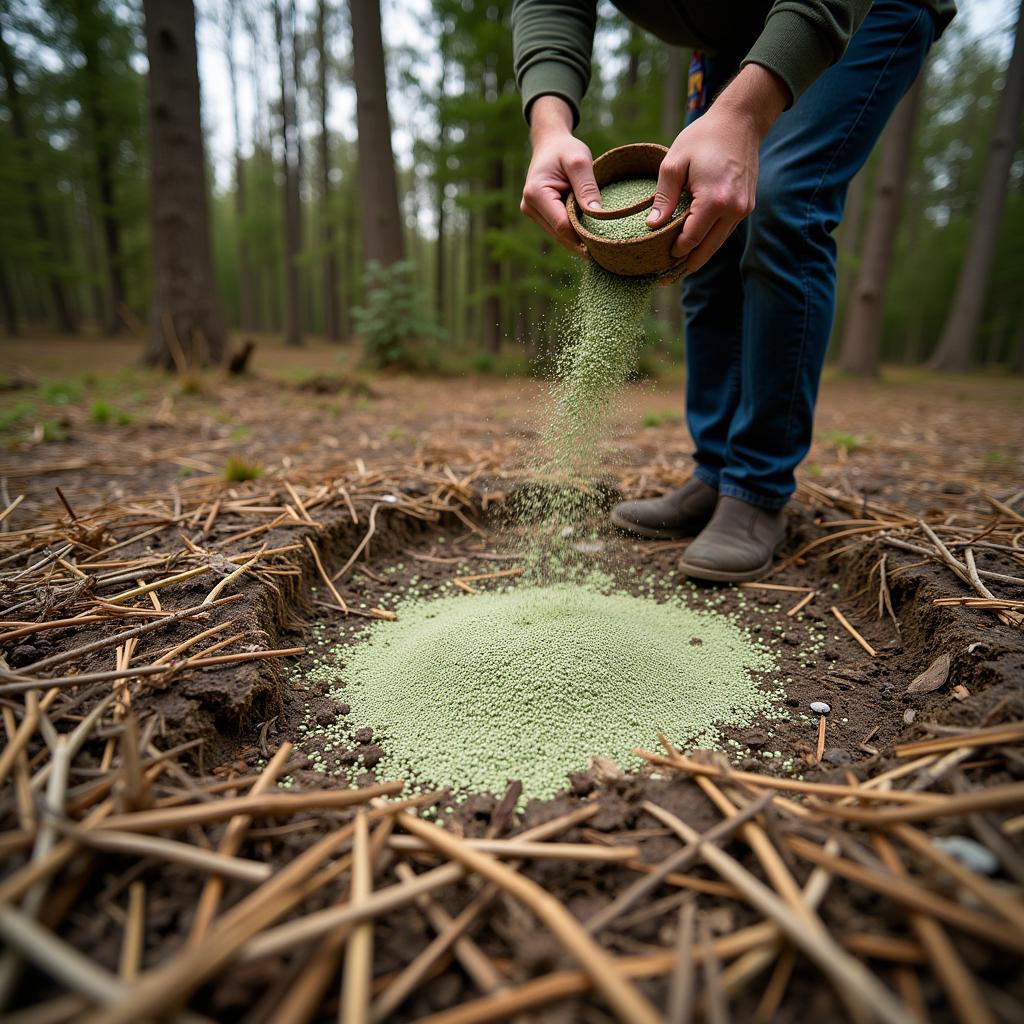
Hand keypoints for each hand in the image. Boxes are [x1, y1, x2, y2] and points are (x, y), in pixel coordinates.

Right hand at [521, 96, 600, 255]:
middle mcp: (529, 207)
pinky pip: (560, 231)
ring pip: (560, 236)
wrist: (550, 144)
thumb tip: (597, 214)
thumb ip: (587, 187)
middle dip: (582, 244)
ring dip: (579, 242)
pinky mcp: (540, 216)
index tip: (605, 244)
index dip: (583, 237)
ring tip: (602, 251)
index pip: (562, 225)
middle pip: (560, 235)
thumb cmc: (565, 149)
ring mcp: (533, 213)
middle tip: (608, 255)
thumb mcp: (579, 161)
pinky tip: (592, 241)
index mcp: (536, 194)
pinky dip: (575, 235)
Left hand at [647, 64, 788, 272]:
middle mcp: (733, 210)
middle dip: (685, 265)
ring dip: (698, 256)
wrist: (741, 120)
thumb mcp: (674, 163)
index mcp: (714, 201)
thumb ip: (663, 198)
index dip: (673, 252)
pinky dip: (709, 241)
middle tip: (664, 279)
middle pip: (706, 250)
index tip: (656, 261)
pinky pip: (724, 231)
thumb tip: (652, 226)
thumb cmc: (704, 137)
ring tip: (676, 268)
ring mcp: (743, 209)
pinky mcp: (746, 205)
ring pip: (717, 244)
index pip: (690, 239)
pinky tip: (694, 246)